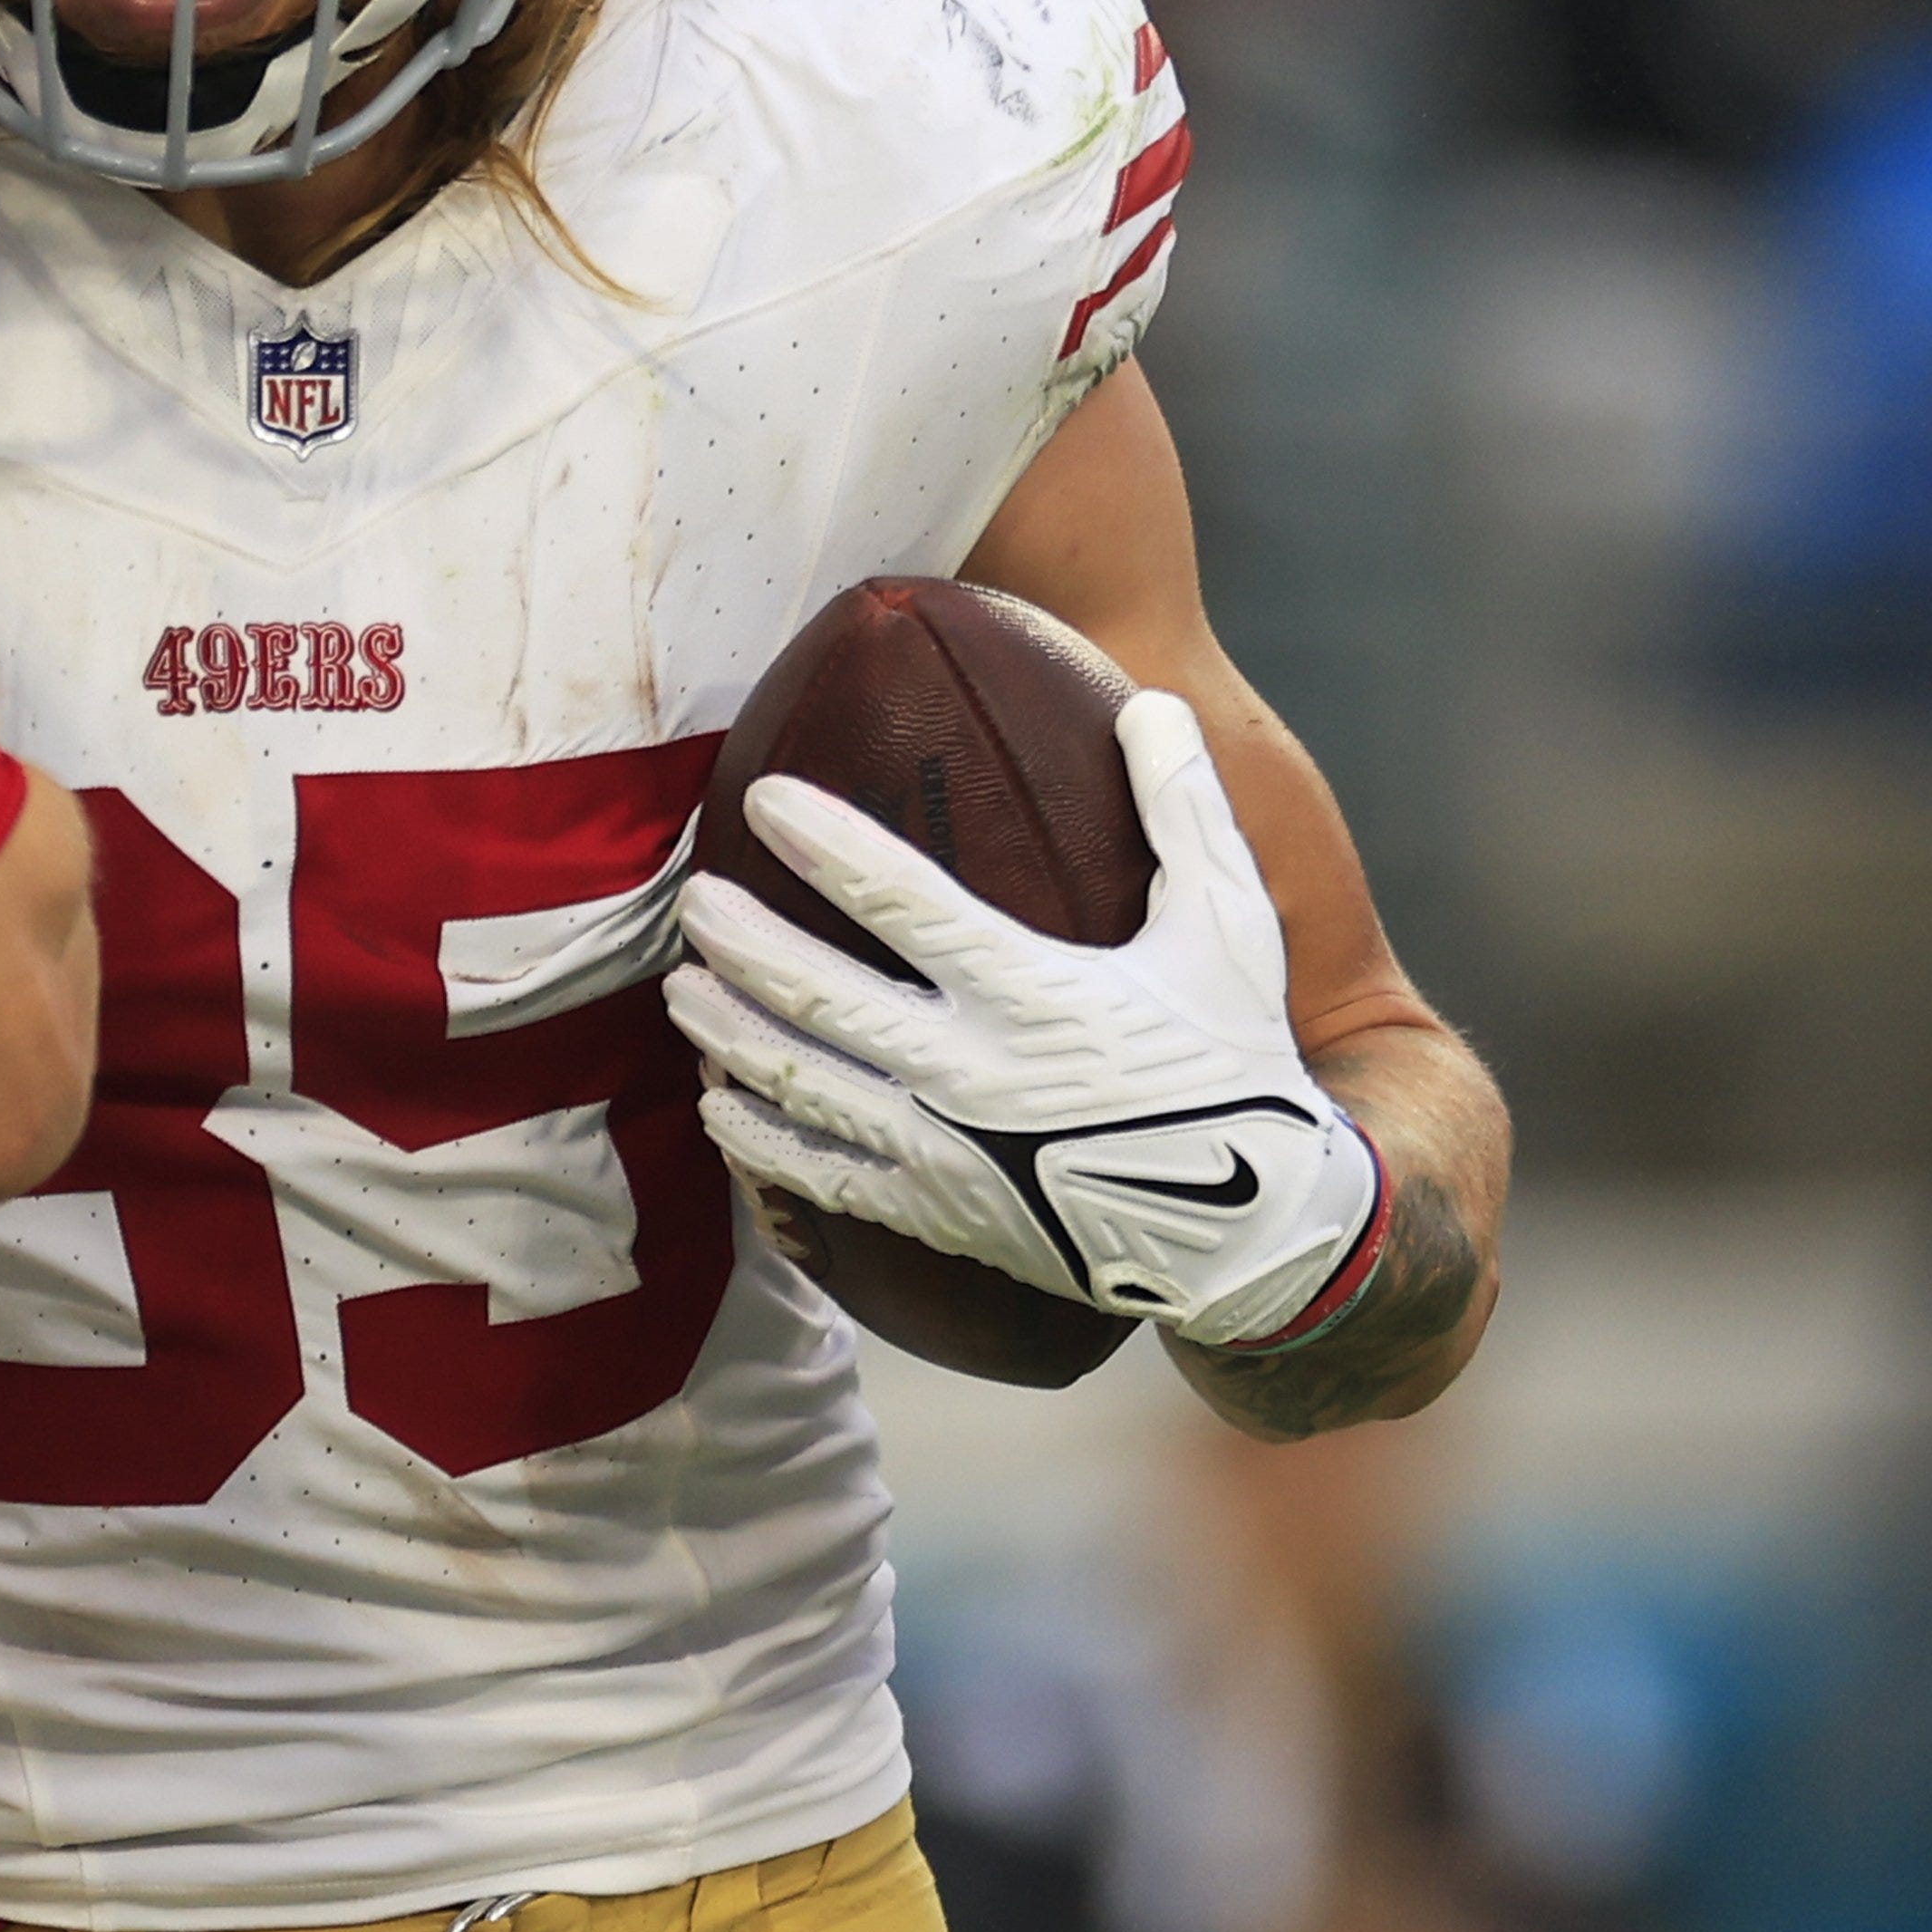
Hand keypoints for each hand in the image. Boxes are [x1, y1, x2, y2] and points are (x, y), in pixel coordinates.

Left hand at [665, 688, 1389, 1347]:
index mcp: (1034, 994)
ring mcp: (943, 1152)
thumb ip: (1185, 812)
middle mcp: (971, 1074)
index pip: (903, 901)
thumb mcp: (1230, 928)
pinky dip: (759, 1140)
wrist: (1251, 1230)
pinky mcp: (935, 1212)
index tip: (765, 800)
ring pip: (801, 1086)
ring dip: (729, 1035)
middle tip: (693, 901)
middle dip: (744, 945)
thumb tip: (1151, 701)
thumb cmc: (1234, 1061)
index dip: (825, 846)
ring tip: (680, 991)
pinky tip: (720, 1105)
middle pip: (821, 998)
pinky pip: (820, 1177)